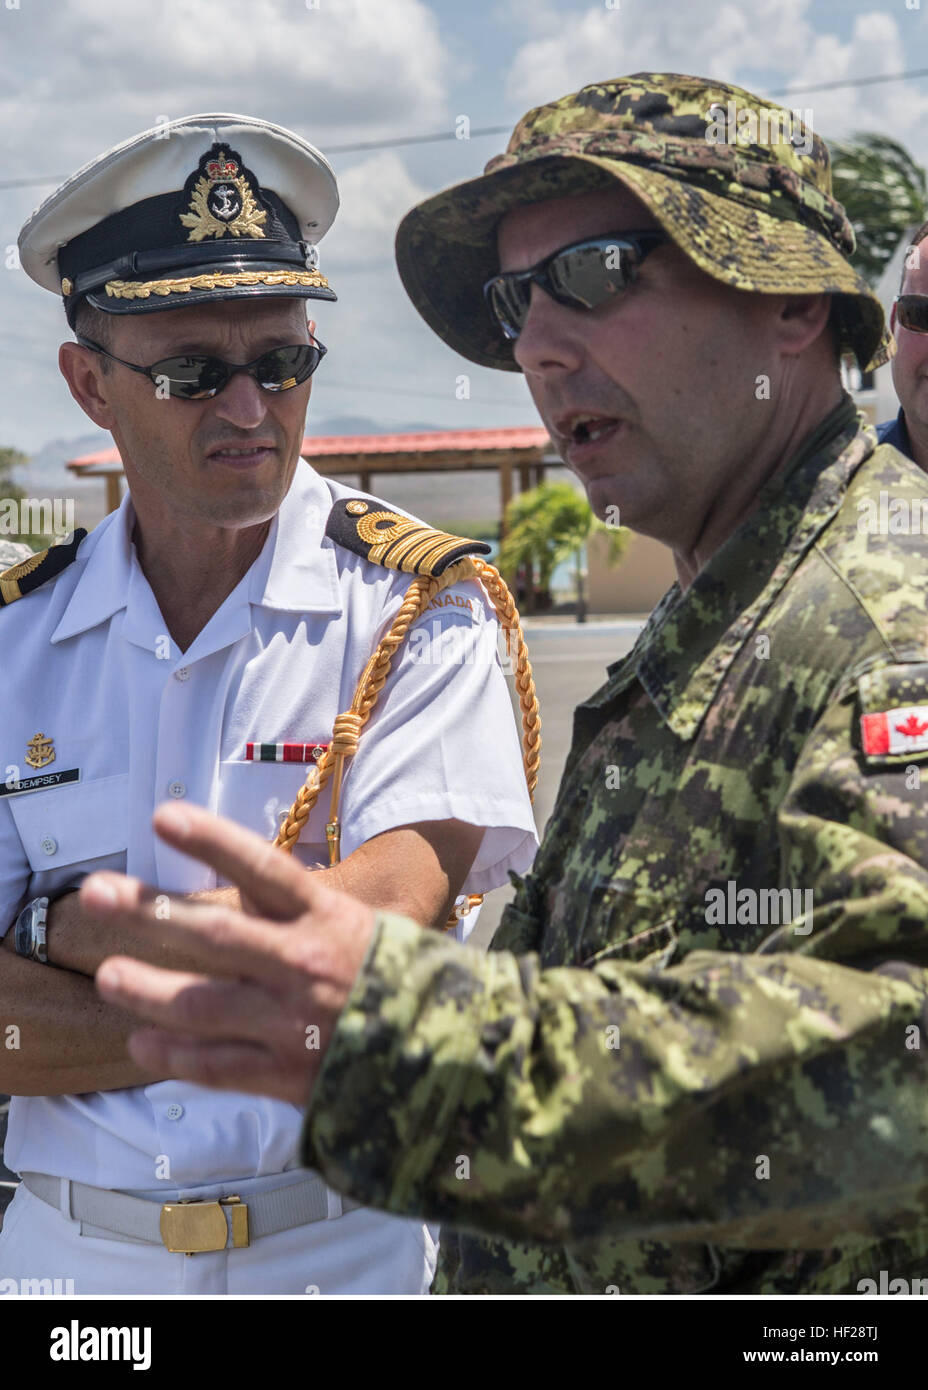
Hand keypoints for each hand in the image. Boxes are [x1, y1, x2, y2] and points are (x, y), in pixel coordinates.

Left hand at [86, 802, 376, 1105]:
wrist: (451, 1054)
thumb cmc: (394, 977)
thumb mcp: (359, 926)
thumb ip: (296, 912)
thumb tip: (234, 888)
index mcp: (328, 919)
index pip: (264, 869)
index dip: (212, 841)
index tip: (164, 816)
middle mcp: (306, 965)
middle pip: (216, 934)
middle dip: (150, 912)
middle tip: (96, 892)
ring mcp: (294, 1023)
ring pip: (204, 1004)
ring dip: (147, 990)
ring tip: (107, 975)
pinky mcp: (288, 1074)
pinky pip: (219, 1066)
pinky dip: (175, 1056)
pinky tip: (140, 1043)